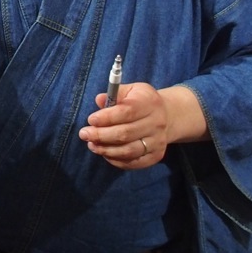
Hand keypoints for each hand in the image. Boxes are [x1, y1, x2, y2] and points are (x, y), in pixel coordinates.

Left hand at [78, 83, 207, 169]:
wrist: (167, 116)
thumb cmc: (141, 101)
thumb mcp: (132, 90)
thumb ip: (115, 93)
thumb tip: (99, 99)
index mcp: (150, 103)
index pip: (127, 112)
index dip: (106, 117)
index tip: (91, 119)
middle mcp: (157, 124)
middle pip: (125, 134)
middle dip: (101, 135)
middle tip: (84, 134)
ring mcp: (158, 142)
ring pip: (128, 151)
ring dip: (106, 149)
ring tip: (92, 144)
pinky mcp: (156, 156)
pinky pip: (133, 162)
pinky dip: (116, 160)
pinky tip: (105, 153)